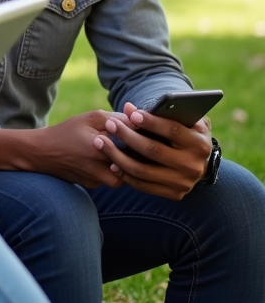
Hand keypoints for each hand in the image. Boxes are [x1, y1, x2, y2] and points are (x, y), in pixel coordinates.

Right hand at [29, 110, 133, 188]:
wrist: (41, 152)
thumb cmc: (66, 131)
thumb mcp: (89, 118)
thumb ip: (116, 118)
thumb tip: (139, 118)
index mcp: (101, 148)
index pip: (134, 145)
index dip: (141, 138)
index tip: (143, 132)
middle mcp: (100, 167)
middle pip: (132, 163)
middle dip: (136, 153)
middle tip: (138, 143)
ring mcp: (96, 179)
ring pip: (124, 175)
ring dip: (125, 164)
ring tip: (123, 152)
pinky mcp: (92, 185)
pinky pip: (110, 179)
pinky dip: (111, 170)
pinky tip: (106, 159)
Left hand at [92, 102, 212, 199]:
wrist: (197, 160)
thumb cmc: (184, 132)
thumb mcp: (180, 120)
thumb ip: (158, 112)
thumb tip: (128, 107)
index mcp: (200, 143)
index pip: (172, 130)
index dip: (150, 122)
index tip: (130, 114)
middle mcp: (194, 166)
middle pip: (154, 150)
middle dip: (128, 136)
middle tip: (110, 124)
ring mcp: (184, 183)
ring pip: (143, 170)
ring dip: (118, 156)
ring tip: (102, 142)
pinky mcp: (174, 194)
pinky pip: (144, 186)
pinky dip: (125, 174)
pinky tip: (112, 163)